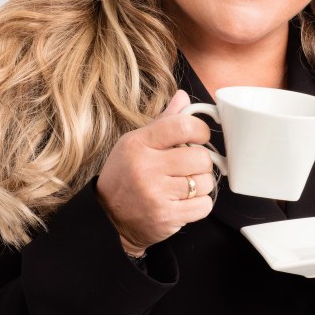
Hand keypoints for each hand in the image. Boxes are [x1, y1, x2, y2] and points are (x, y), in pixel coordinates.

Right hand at [96, 90, 215, 254]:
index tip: (200, 137)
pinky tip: (185, 202)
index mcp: (138, 143)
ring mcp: (155, 194)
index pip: (183, 126)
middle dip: (202, 162)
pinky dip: (200, 204)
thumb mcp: (136, 142)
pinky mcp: (165, 217)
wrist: (108, 217)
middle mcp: (145, 167)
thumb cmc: (125, 175)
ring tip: (186, 186)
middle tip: (191, 167)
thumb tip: (183, 97)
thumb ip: (164, 121)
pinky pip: (204, 206)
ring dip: (202, 185)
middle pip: (200, 157)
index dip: (200, 131)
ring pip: (205, 182)